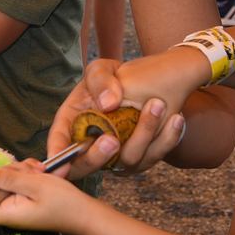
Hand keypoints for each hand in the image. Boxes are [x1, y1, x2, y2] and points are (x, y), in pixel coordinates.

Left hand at [0, 160, 80, 230]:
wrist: (83, 212)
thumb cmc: (63, 202)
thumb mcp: (36, 185)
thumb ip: (9, 179)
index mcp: (6, 213)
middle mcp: (6, 209)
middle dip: (5, 173)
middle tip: (27, 173)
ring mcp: (15, 202)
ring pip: (4, 179)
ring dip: (19, 170)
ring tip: (39, 172)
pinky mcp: (23, 196)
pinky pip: (16, 180)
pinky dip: (26, 172)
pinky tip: (40, 172)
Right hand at [42, 52, 198, 179]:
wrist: (152, 81)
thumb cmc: (116, 76)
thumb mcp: (101, 69)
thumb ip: (99, 80)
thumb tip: (107, 105)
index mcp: (74, 122)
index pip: (60, 142)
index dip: (57, 157)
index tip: (62, 165)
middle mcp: (93, 145)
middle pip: (87, 165)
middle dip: (97, 158)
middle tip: (112, 140)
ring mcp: (118, 156)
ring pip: (128, 159)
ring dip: (144, 134)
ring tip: (158, 105)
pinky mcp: (143, 158)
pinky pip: (155, 155)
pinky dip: (167, 139)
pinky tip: (176, 118)